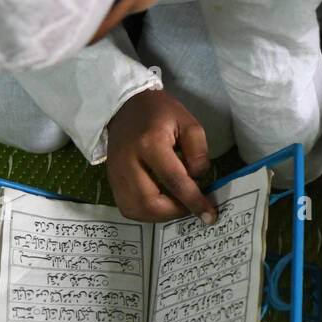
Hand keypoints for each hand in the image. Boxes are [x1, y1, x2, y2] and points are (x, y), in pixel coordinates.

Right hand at [106, 88, 217, 223]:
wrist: (125, 106)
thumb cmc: (160, 113)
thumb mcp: (188, 123)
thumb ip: (198, 152)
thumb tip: (197, 179)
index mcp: (151, 143)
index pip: (174, 181)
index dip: (194, 202)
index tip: (210, 215)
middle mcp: (128, 161)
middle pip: (150, 202)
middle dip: (175, 212)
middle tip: (191, 206)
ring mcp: (115, 172)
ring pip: (135, 209)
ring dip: (160, 216)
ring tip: (177, 205)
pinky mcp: (110, 180)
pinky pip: (127, 207)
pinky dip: (146, 213)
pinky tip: (160, 204)